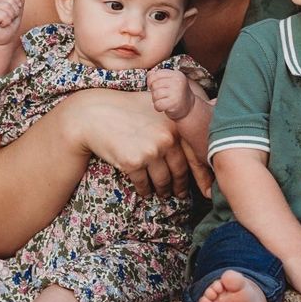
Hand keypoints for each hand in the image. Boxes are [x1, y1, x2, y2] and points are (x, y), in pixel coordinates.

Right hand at [0, 0, 24, 45]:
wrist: (1, 41)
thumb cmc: (9, 28)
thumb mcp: (17, 13)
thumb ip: (19, 2)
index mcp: (2, 0)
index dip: (18, 2)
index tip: (16, 12)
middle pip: (12, 0)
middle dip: (15, 12)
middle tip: (10, 19)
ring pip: (8, 7)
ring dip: (10, 17)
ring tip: (5, 22)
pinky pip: (4, 15)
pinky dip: (6, 22)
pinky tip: (1, 25)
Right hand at [61, 88, 191, 198]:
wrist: (94, 114)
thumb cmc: (127, 109)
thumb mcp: (158, 107)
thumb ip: (177, 121)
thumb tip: (199, 139)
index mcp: (176, 125)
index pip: (194, 155)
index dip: (202, 175)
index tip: (206, 189)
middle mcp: (166, 138)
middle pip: (179, 171)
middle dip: (180, 186)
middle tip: (181, 193)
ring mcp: (150, 151)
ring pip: (163, 181)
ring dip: (163, 191)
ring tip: (163, 194)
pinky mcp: (133, 162)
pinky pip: (143, 184)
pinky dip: (145, 190)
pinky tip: (145, 191)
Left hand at [149, 69, 194, 120]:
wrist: (189, 107)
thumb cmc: (177, 94)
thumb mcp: (170, 82)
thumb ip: (159, 76)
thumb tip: (149, 74)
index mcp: (176, 74)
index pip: (155, 75)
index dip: (151, 82)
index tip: (156, 87)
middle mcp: (178, 82)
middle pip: (154, 85)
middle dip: (154, 92)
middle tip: (162, 96)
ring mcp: (177, 92)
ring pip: (155, 94)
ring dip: (156, 100)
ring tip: (163, 101)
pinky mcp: (174, 103)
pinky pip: (158, 104)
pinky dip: (158, 107)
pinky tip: (164, 107)